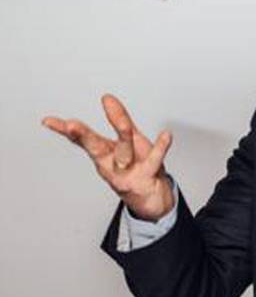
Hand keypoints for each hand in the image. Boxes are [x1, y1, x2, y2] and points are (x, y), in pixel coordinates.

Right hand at [41, 94, 174, 220]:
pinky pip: (153, 161)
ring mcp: (126, 174)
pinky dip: (160, 148)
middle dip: (83, 136)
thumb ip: (119, 119)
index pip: (82, 139)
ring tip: (125, 123)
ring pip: (123, 153)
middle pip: (95, 148)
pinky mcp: (144, 180)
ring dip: (123, 137)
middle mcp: (111, 165)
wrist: (154, 199)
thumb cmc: (138, 167)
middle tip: (71, 125)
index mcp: (104, 154)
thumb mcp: (128, 141)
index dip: (65, 130)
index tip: (49, 121)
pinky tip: (166, 135)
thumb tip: (107, 97)